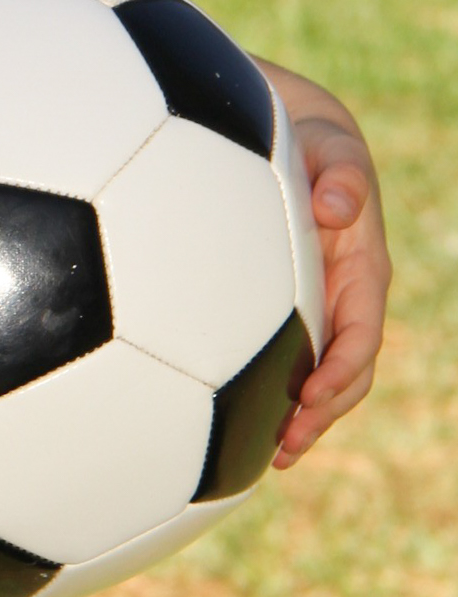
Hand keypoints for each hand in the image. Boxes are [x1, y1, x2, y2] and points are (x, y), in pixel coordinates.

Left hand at [257, 64, 389, 465]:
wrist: (295, 139)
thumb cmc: (311, 143)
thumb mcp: (331, 149)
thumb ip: (342, 175)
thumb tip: (338, 206)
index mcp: (362, 271)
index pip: (362, 335)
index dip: (341, 372)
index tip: (310, 399)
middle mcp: (344, 298)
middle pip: (346, 373)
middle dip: (321, 415)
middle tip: (283, 449)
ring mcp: (319, 309)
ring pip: (319, 377)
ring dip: (301, 420)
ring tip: (269, 457)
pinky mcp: (288, 312)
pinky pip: (288, 361)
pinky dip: (273, 396)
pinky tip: (235, 425)